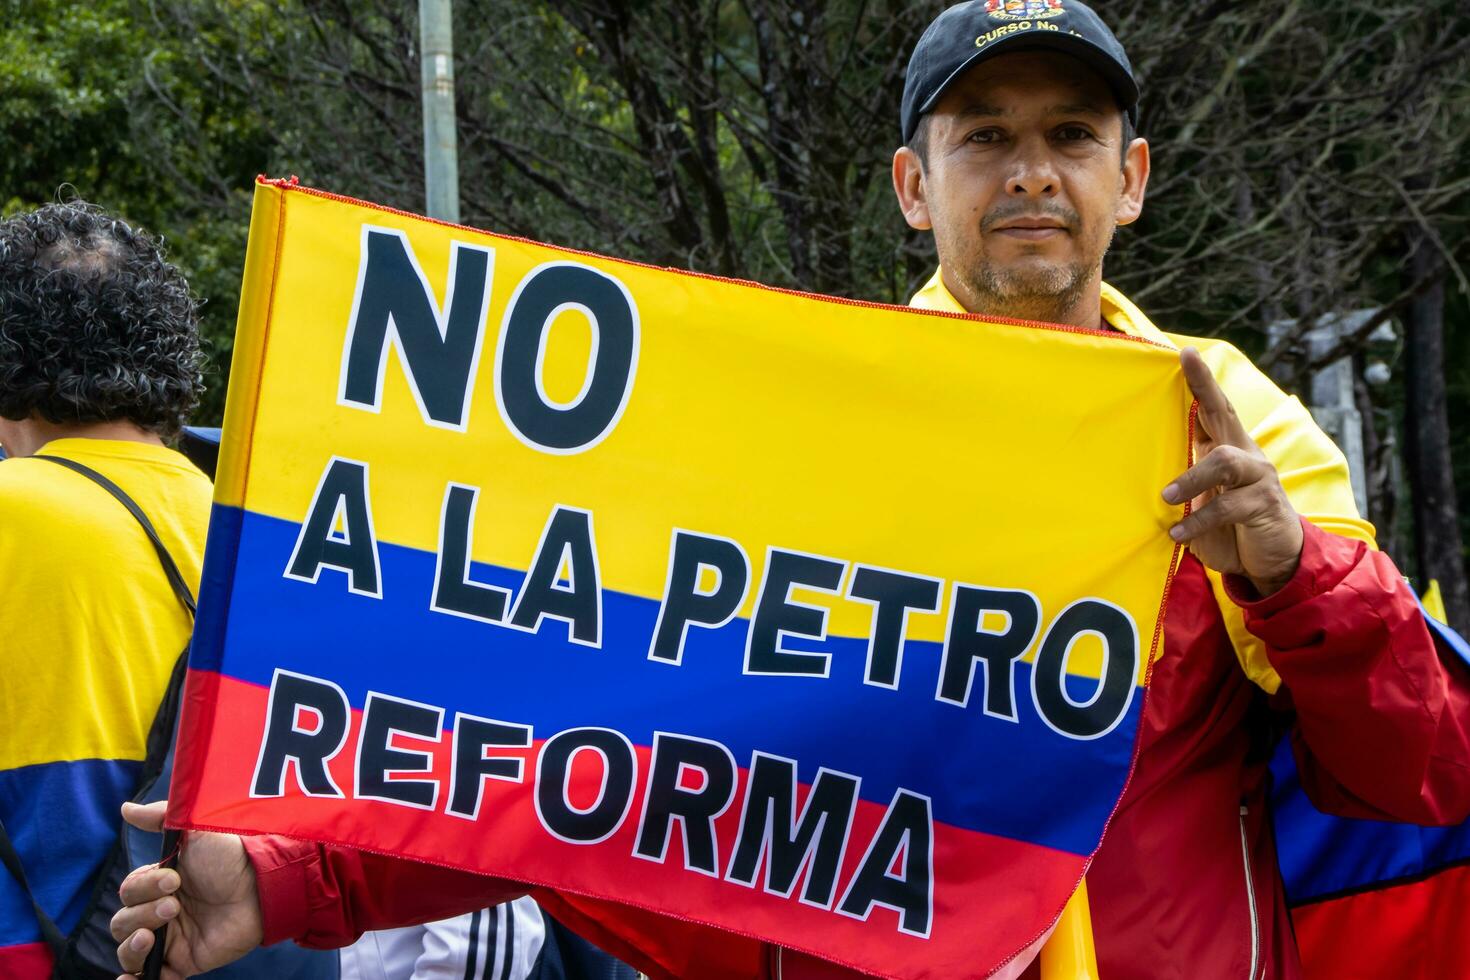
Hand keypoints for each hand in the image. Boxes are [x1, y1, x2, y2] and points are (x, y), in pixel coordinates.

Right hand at [111, 801, 262, 979]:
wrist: (265, 886)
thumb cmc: (232, 856)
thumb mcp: (195, 831)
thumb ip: (161, 817)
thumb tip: (126, 809)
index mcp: (158, 884)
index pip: (129, 891)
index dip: (144, 887)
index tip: (174, 879)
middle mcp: (159, 912)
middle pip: (122, 922)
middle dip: (141, 914)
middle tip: (174, 905)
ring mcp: (171, 938)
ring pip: (130, 950)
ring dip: (132, 946)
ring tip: (152, 936)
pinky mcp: (185, 961)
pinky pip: (152, 978)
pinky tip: (133, 979)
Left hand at [1162, 347, 1303, 596]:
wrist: (1270, 559)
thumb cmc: (1227, 525)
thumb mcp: (1200, 499)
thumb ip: (1181, 479)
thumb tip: (1135, 466)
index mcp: (1226, 448)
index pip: (1213, 408)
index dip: (1201, 381)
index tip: (1185, 353)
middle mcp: (1245, 455)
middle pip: (1226, 414)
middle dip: (1205, 387)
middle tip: (1185, 363)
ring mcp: (1257, 478)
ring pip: (1226, 462)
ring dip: (1193, 477)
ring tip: (1167, 496)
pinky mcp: (1263, 505)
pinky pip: (1228, 507)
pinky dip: (1199, 520)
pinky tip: (1177, 532)